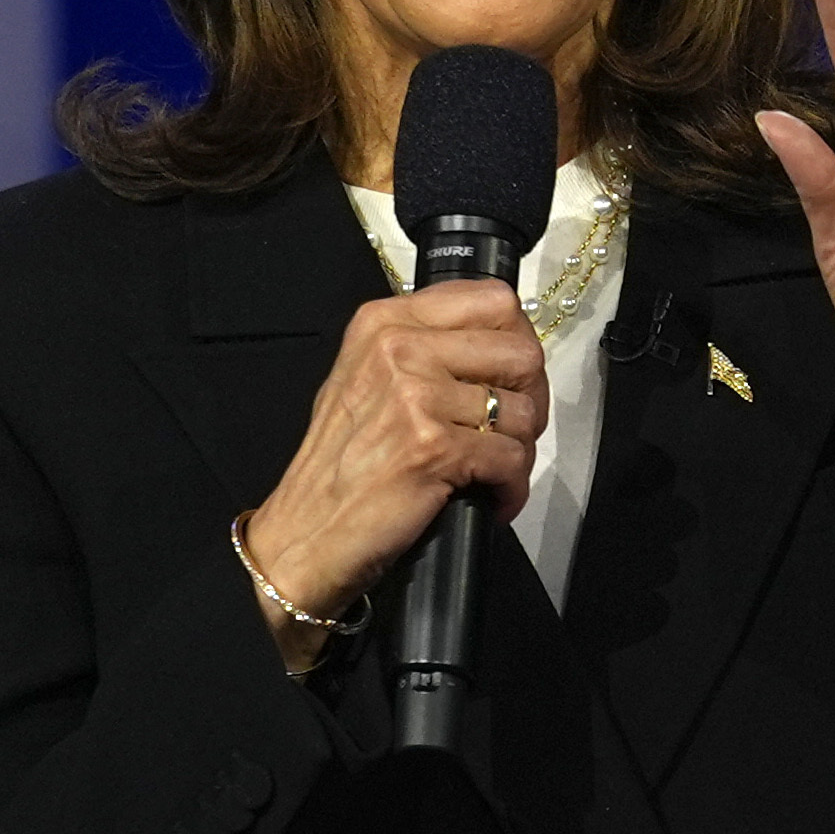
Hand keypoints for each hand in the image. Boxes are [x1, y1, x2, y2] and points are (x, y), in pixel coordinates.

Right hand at [241, 283, 546, 658]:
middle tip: (513, 432)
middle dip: (531, 399)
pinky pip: (511, 459)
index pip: (492, 300)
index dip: (518, 341)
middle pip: (520, 352)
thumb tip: (497, 346)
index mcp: (385, 322)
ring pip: (521, 411)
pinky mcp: (433, 448)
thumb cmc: (339, 463)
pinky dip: (511, 488)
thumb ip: (423, 349)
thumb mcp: (366, 378)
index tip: (511, 378)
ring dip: (520, 450)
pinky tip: (492, 500)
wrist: (303, 533)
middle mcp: (398, 348)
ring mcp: (415, 396)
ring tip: (495, 471)